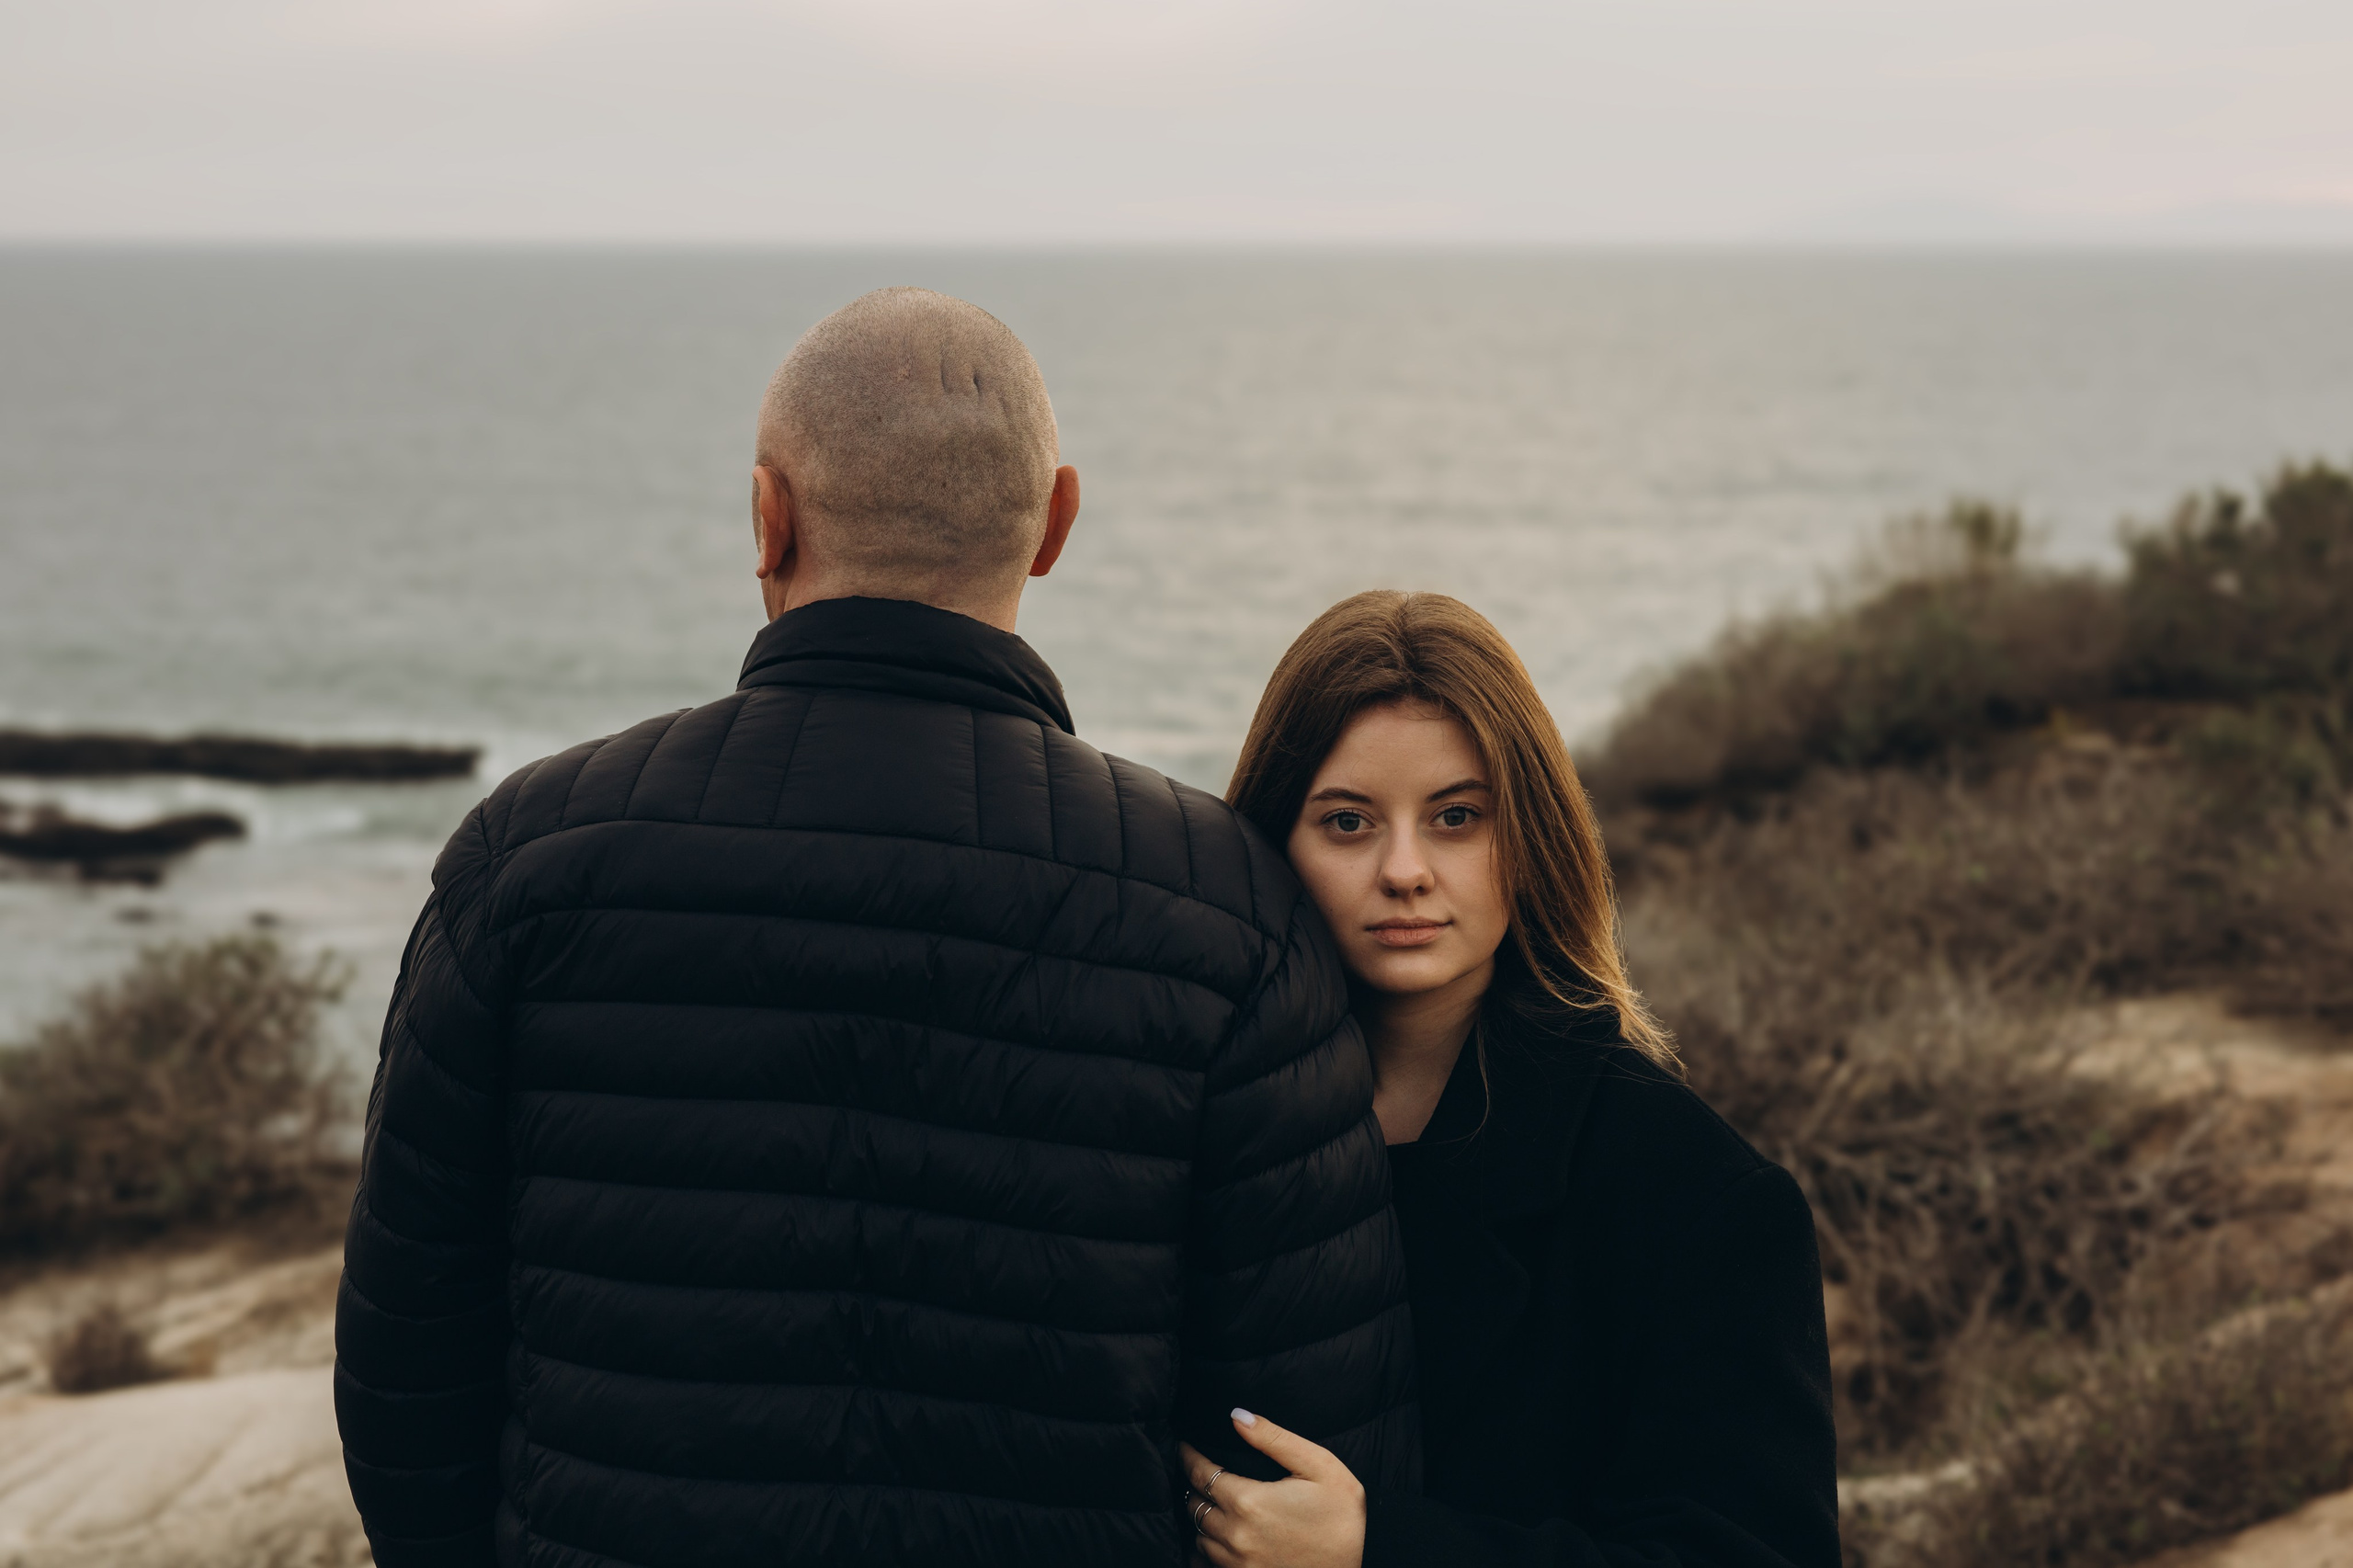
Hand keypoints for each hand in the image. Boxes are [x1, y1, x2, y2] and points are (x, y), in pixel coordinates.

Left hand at [1180, 1409, 1365, 1567]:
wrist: (1362, 1566)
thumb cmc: (1343, 1518)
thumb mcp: (1319, 1467)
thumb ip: (1274, 1439)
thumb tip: (1237, 1416)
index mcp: (1250, 1502)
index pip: (1201, 1474)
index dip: (1188, 1457)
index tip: (1184, 1446)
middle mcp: (1236, 1535)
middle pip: (1195, 1505)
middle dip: (1195, 1485)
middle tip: (1201, 1472)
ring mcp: (1237, 1564)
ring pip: (1199, 1536)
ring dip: (1201, 1517)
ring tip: (1211, 1502)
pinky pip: (1206, 1564)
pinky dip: (1205, 1550)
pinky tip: (1215, 1539)